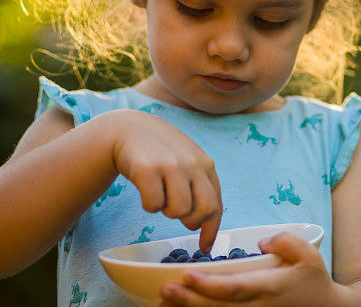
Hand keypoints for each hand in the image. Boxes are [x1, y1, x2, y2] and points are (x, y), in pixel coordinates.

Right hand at [112, 110, 222, 252]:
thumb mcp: (187, 163)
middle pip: (203, 209)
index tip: (205, 247)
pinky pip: (153, 205)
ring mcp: (170, 165)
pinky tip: (146, 189)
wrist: (129, 130)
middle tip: (179, 218)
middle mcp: (192, 164)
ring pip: (177, 210)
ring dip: (167, 211)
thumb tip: (201, 226)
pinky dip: (149, 205)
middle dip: (191, 222)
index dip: (211, 230)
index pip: (216, 204)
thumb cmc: (161, 154)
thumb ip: (199, 188)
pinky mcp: (146, 168)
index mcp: (205, 164)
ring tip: (160, 195)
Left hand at [158, 231, 341, 306]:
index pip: (235, 287)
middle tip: (165, 290)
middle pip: (218, 306)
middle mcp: (259, 306)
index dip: (209, 284)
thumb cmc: (314, 280)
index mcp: (271, 286)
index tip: (188, 274)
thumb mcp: (309, 253)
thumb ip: (287, 241)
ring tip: (164, 302)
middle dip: (189, 300)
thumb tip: (262, 242)